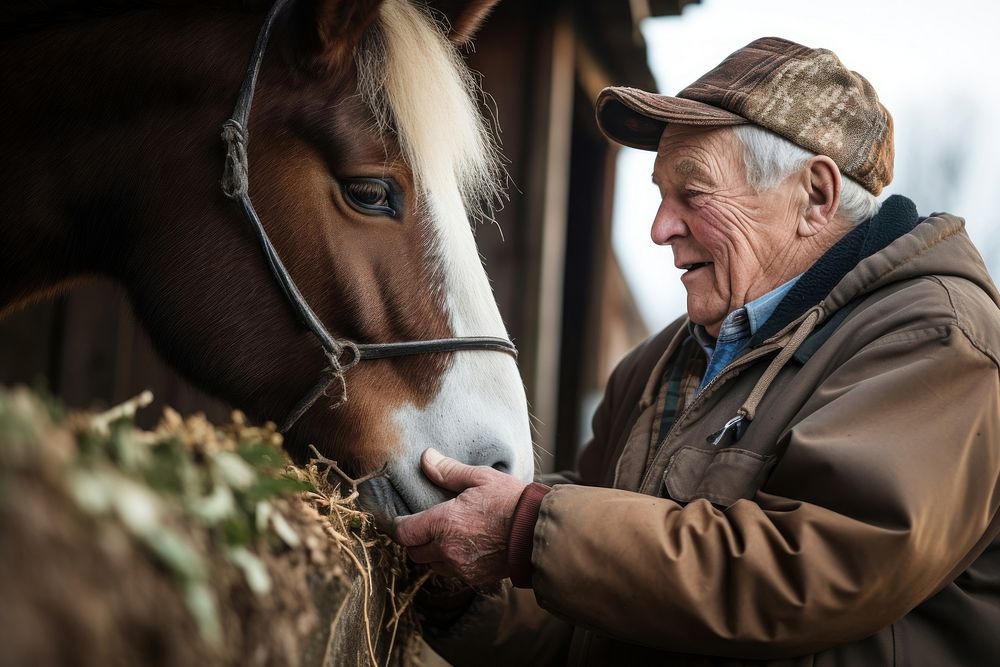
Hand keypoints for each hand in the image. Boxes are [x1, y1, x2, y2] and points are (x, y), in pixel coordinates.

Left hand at [394, 448, 526, 585]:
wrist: (538, 532)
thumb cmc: (511, 501)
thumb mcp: (480, 478)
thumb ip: (448, 471)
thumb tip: (426, 458)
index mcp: (443, 523)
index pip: (404, 532)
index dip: (400, 525)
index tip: (403, 519)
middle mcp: (447, 550)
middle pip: (414, 552)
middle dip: (416, 540)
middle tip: (425, 526)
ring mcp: (461, 567)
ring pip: (432, 565)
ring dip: (433, 553)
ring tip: (446, 537)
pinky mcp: (475, 578)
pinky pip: (453, 573)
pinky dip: (452, 562)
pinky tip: (464, 547)